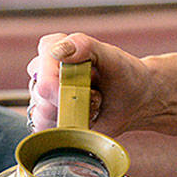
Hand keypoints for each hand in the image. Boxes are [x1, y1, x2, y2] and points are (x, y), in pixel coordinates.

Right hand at [26, 32, 157, 135]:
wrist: (135, 102)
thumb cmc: (123, 74)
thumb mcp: (112, 57)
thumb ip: (86, 46)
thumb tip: (57, 51)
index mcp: (57, 49)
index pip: (44, 57)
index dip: (60, 73)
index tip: (85, 79)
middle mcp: (44, 72)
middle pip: (41, 89)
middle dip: (72, 97)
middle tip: (96, 94)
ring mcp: (43, 97)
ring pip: (42, 112)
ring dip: (73, 113)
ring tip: (94, 105)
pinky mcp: (47, 119)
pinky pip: (46, 130)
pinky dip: (69, 128)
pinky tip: (86, 118)